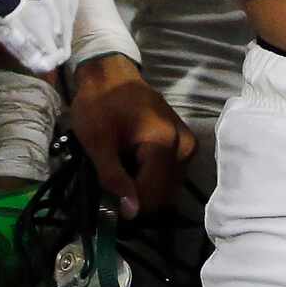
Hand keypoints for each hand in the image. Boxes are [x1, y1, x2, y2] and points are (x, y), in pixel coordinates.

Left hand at [70, 54, 195, 218]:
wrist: (111, 73)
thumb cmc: (100, 104)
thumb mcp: (97, 142)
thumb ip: (114, 178)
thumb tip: (131, 212)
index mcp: (163, 142)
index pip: (153, 193)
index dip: (131, 205)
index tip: (110, 203)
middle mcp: (184, 145)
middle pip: (165, 192)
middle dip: (139, 196)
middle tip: (114, 185)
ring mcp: (188, 144)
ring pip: (169, 186)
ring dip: (146, 188)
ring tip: (123, 172)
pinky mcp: (185, 143)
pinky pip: (171, 173)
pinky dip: (152, 177)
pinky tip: (134, 165)